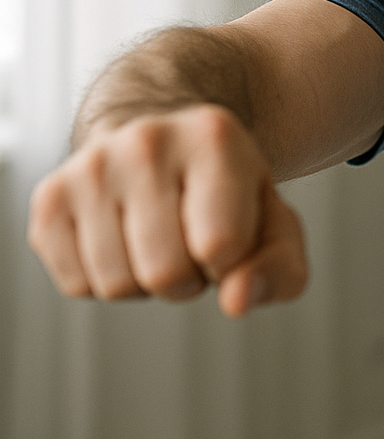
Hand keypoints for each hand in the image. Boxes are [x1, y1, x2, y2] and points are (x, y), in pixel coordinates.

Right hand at [28, 103, 308, 317]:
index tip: (231, 238)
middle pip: (166, 272)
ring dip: (146, 284)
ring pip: (117, 285)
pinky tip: (122, 240)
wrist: (165, 142)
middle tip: (192, 242)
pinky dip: (106, 281)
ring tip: (159, 238)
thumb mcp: (274, 223)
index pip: (221, 245)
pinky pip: (77, 285)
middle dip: (189, 279)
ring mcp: (91, 166)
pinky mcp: (49, 197)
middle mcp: (147, 141)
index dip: (230, 264)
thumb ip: (279, 270)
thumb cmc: (227, 193)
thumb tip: (237, 302)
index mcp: (213, 137)